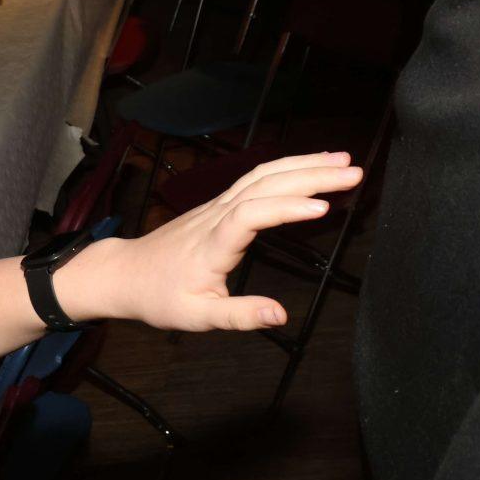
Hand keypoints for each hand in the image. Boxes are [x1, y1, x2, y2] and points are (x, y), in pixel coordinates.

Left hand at [60, 152, 364, 330]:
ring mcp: (216, 206)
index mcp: (211, 245)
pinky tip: (311, 167)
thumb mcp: (197, 317)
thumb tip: (279, 314)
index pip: (250, 216)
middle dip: (310, 175)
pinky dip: (287, 168)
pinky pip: (256, 178)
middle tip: (355, 173)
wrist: (125, 274)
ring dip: (303, 164)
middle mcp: (215, 217)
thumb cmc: (160, 297)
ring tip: (343, 162)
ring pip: (262, 175)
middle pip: (264, 184)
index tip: (323, 208)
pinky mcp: (218, 205)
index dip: (285, 209)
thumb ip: (239, 315)